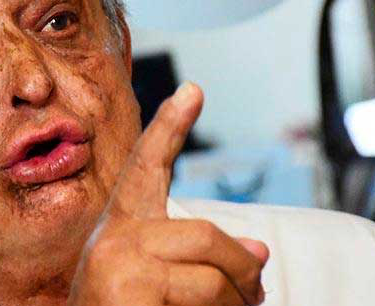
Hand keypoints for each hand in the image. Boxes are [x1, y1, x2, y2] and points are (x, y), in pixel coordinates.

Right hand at [68, 83, 268, 305]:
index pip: (145, 167)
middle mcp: (113, 238)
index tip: (193, 91)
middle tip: (256, 292)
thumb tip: (260, 252)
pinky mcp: (127, 290)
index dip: (169, 127)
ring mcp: (117, 263)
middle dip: (243, 269)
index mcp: (121, 229)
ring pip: (212, 273)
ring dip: (237, 303)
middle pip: (206, 233)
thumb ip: (201, 259)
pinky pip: (204, 299)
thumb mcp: (160, 283)